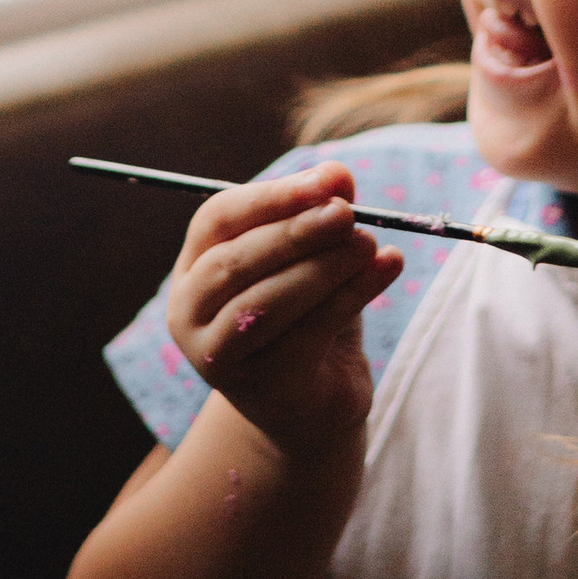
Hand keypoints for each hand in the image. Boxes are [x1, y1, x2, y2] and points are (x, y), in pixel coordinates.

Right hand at [165, 163, 400, 460]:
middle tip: (347, 212)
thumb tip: (339, 174)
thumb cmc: (307, 318)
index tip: (328, 180)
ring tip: (369, 243)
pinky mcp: (262, 390)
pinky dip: (351, 296)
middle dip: (294, 232)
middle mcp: (190, 314)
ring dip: (323, 267)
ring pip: (265, 303)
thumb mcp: (312, 260)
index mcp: (193, 269)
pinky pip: (307, 335)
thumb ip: (319, 215)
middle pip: (234, 263)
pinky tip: (387, 268)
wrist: (314, 405)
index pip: (216, 219)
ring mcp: (219, 358)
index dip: (272, 196)